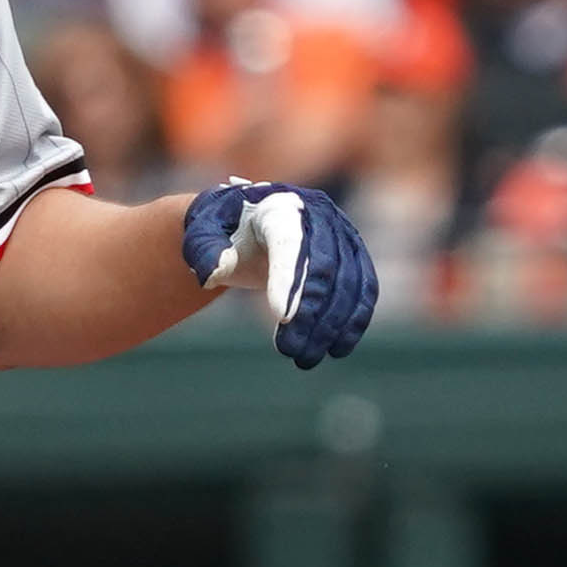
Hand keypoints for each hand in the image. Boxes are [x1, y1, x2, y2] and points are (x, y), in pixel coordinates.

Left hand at [180, 177, 376, 368]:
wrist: (249, 217)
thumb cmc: (224, 229)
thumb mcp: (202, 235)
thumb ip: (205, 252)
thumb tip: (215, 274)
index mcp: (278, 207)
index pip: (289, 245)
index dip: (288, 280)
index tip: (281, 318)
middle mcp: (318, 215)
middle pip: (323, 267)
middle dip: (310, 314)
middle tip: (290, 351)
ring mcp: (341, 231)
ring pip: (348, 281)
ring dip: (332, 325)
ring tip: (306, 358)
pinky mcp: (354, 251)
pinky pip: (364, 287)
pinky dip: (354, 319)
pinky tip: (338, 348)